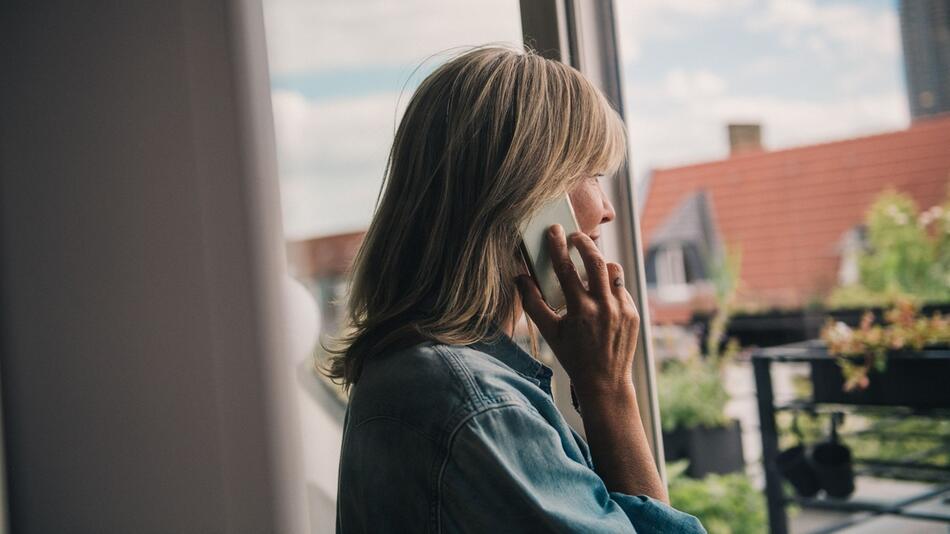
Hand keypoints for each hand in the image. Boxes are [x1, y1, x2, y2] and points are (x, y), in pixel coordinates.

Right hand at [515, 224, 639, 396]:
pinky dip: (609, 286)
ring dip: (601, 263)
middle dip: (585, 243)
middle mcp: (603, 307)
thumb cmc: (573, 356)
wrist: (605, 381)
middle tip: (576, 236)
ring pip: (613, 271)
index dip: (558, 247)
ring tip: (590, 265)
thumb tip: (520, 279)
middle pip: (596, 261)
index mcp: (580, 311)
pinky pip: (621, 288)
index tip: (554, 231)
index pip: (566, 269)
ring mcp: (621, 309)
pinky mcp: (633, 313)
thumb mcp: (549, 332)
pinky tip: (600, 294)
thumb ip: (533, 304)